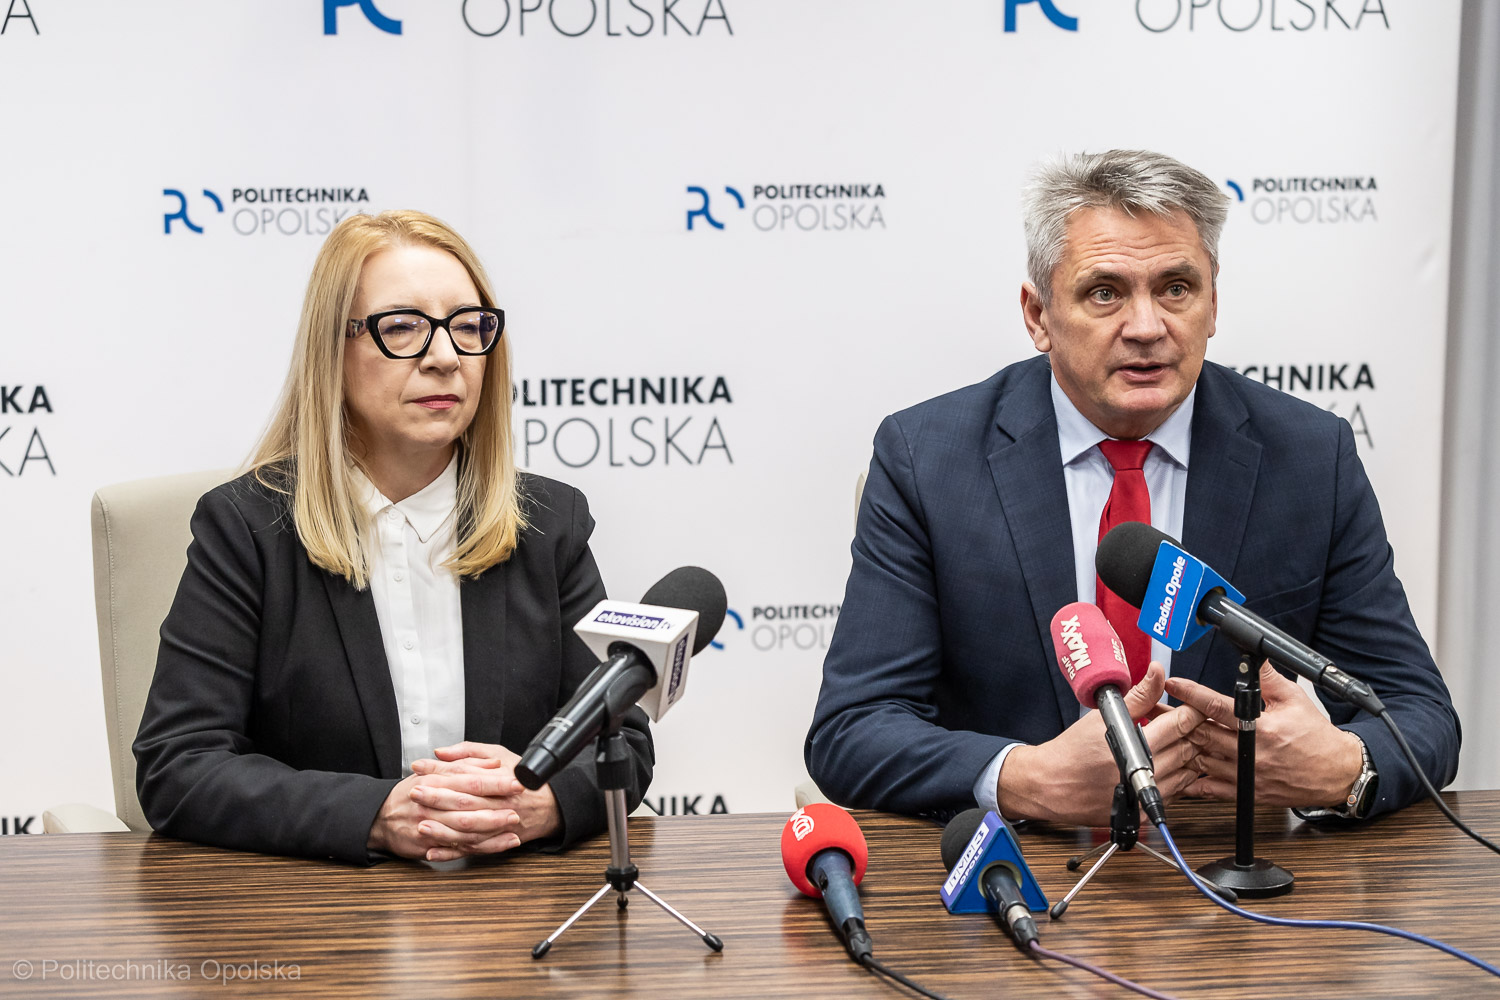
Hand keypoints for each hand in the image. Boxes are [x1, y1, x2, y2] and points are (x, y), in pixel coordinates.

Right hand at [366, 770, 524, 861]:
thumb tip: (493, 763)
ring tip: (513, 829)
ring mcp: (430, 826)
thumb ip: (466, 763)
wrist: (380, 817)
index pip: (470, 780)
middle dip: (496, 808)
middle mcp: (433, 804)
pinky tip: (498, 846)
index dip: (494, 782)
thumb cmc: (411, 791)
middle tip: (518, 808)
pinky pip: (458, 849)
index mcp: (436, 781)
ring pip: (464, 830)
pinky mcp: (429, 846)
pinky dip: (479, 848)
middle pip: (468, 806)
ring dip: (491, 831)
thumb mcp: (436, 770)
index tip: (516, 782)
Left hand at [409, 742, 562, 860]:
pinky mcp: (493, 841)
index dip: (440, 771)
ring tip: (421, 825)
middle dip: (437, 798)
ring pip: (467, 830)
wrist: (549, 806)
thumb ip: (469, 752)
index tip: (419, 767)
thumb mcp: (499, 755)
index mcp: (498, 780)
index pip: (465, 774)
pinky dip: (451, 852)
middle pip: (464, 801)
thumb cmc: (522, 778)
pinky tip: (433, 852)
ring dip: (442, 829)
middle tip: (415, 793)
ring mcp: (496, 825)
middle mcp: (497, 803)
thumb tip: (441, 752)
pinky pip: (470, 849)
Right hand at [997, 663, 1208, 826]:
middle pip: (1188, 748)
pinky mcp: (1143, 811)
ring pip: (1186, 773)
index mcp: (1136, 747)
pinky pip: (1176, 793)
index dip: (1192, 712)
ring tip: (1176, 742)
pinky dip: (1177, 776)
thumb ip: (1138, 696)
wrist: (1051, 784)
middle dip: (1192, 732)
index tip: (1194, 706)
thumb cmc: (1073, 751)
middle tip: (1188, 722)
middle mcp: (1144, 775)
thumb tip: (1157, 672)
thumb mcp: (1104, 716)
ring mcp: (1145, 796)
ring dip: (1187, 755)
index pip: (1180, 725)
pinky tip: (1167, 764)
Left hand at [1165, 661, 1363, 807]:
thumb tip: (1254, 658)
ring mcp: (1246, 775)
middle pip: (1201, 733)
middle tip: (1152, 709)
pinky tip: (1175, 773)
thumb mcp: (1295, 700)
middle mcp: (1250, 752)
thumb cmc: (1316, 737)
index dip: (1191, 693)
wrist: (1336, 773)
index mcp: (1260, 727)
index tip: (1172, 683)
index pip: (1217, 706)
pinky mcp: (1246, 793)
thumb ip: (1269, 679)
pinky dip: (1191, 783)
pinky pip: (1211, 790)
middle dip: (1174, 719)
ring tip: (1157, 737)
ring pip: (1201, 760)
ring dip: (1179, 749)